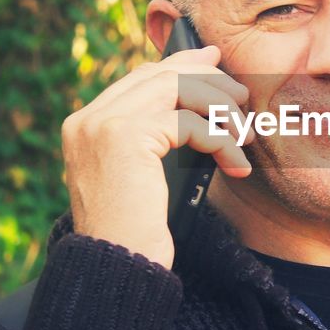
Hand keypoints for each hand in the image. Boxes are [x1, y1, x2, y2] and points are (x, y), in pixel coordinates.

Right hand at [60, 45, 252, 268]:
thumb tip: (194, 96)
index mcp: (85, 125)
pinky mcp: (126, 137)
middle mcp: (86, 119)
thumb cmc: (137, 231)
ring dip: (220, 108)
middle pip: (160, 75)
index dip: (181, 63)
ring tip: (244, 134)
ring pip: (177, 89)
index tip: (215, 61)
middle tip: (241, 98)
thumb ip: (156, 134)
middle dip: (208, 80)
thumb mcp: (145, 174)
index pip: (140, 77)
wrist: (118, 268)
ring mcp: (101, 124)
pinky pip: (189, 123)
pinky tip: (236, 165)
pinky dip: (221, 141)